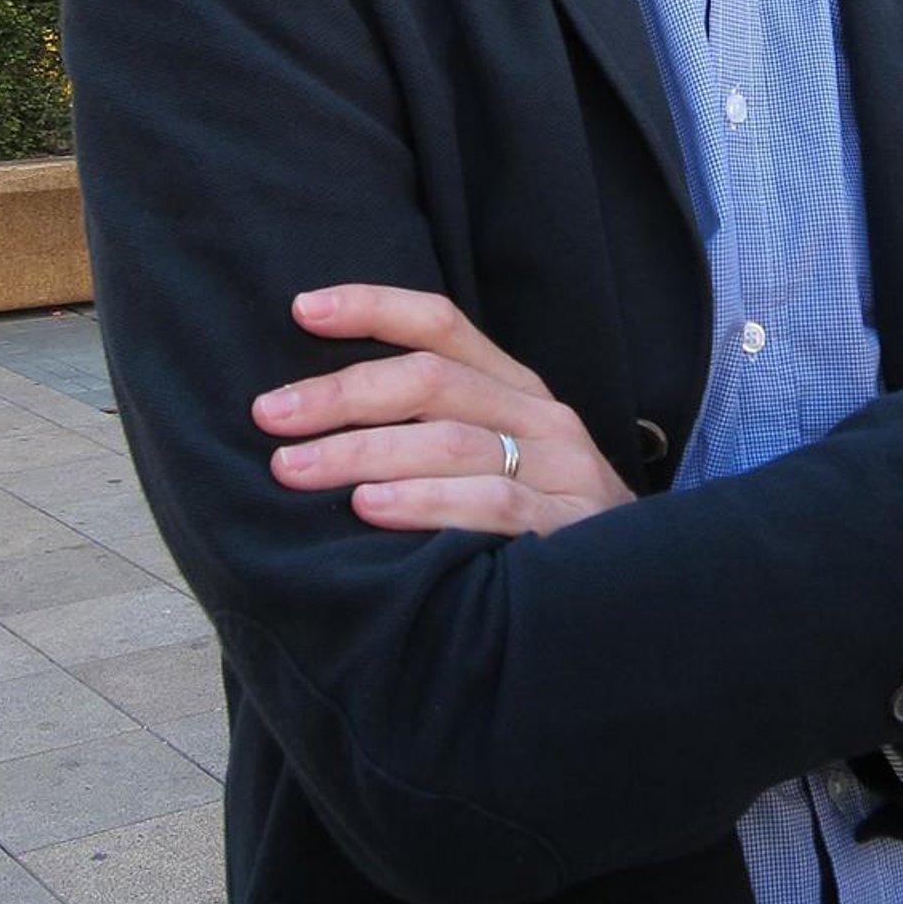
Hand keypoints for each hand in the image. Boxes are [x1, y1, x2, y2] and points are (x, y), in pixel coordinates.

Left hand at [253, 286, 635, 536]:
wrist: (632, 595)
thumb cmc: (537, 525)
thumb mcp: (495, 461)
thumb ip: (430, 430)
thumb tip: (314, 419)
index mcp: (516, 389)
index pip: (443, 326)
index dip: (373, 308)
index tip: (303, 310)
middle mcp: (541, 417)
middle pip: (433, 380)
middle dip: (342, 394)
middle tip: (271, 416)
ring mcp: (561, 470)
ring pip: (451, 439)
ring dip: (362, 452)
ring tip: (295, 470)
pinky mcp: (568, 527)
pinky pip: (491, 504)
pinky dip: (425, 502)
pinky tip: (372, 509)